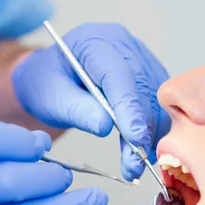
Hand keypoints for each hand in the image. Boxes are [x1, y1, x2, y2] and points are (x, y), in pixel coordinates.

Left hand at [12, 23, 170, 180]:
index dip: (129, 108)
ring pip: (155, 99)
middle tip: (134, 164)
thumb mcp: (51, 97)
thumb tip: (106, 126)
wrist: (51, 78)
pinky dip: (152, 130)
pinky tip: (142, 150)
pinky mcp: (149, 75)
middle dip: (140, 130)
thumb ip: (77, 109)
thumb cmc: (46, 82)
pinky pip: (158, 103)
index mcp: (94, 40)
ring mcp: (140, 58)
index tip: (135, 139)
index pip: (118, 74)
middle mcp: (123, 45)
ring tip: (134, 164)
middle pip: (142, 88)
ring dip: (149, 134)